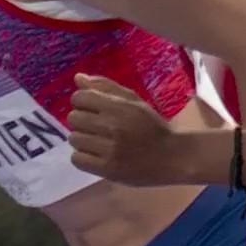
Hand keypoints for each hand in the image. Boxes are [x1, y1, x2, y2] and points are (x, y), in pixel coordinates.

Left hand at [69, 74, 184, 184]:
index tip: (95, 109)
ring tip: (100, 142)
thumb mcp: (135, 102)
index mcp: (122, 107)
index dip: (84, 102)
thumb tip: (78, 77)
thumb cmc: (153, 127)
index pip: (80, 97)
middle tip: (99, 127)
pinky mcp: (107, 169)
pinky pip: (77, 159)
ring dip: (84, 140)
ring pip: (74, 139)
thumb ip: (107, 88)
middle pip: (74, 118)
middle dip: (83, 121)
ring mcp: (110, 149)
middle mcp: (114, 127)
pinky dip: (84, 157)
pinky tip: (97, 155)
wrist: (172, 157)